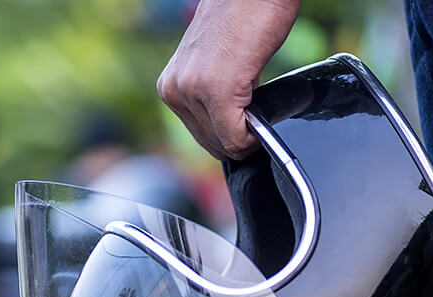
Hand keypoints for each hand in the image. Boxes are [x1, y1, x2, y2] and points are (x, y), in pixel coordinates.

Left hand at [157, 0, 300, 159]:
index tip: (246, 128)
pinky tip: (262, 123)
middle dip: (236, 140)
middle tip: (257, 125)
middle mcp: (174, 89)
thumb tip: (227, 128)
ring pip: (223, 142)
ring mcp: (193, 90)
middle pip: (209, 142)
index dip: (227, 137)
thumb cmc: (244, 19)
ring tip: (259, 116)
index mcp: (170, 85)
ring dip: (246, 136)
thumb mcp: (215, 64)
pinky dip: (253, 137)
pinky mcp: (218, 91)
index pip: (198, 134)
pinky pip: (236, 137)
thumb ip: (210, 94)